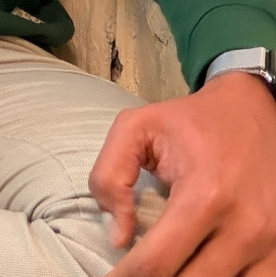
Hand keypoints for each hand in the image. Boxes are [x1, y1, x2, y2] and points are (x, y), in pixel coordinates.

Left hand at [91, 71, 275, 274]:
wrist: (252, 109)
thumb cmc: (190, 121)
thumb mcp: (137, 127)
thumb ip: (110, 175)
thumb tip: (118, 237)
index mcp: (205, 195)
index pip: (158, 262)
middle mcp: (243, 227)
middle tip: (133, 275)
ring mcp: (268, 244)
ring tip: (165, 270)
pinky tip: (199, 271)